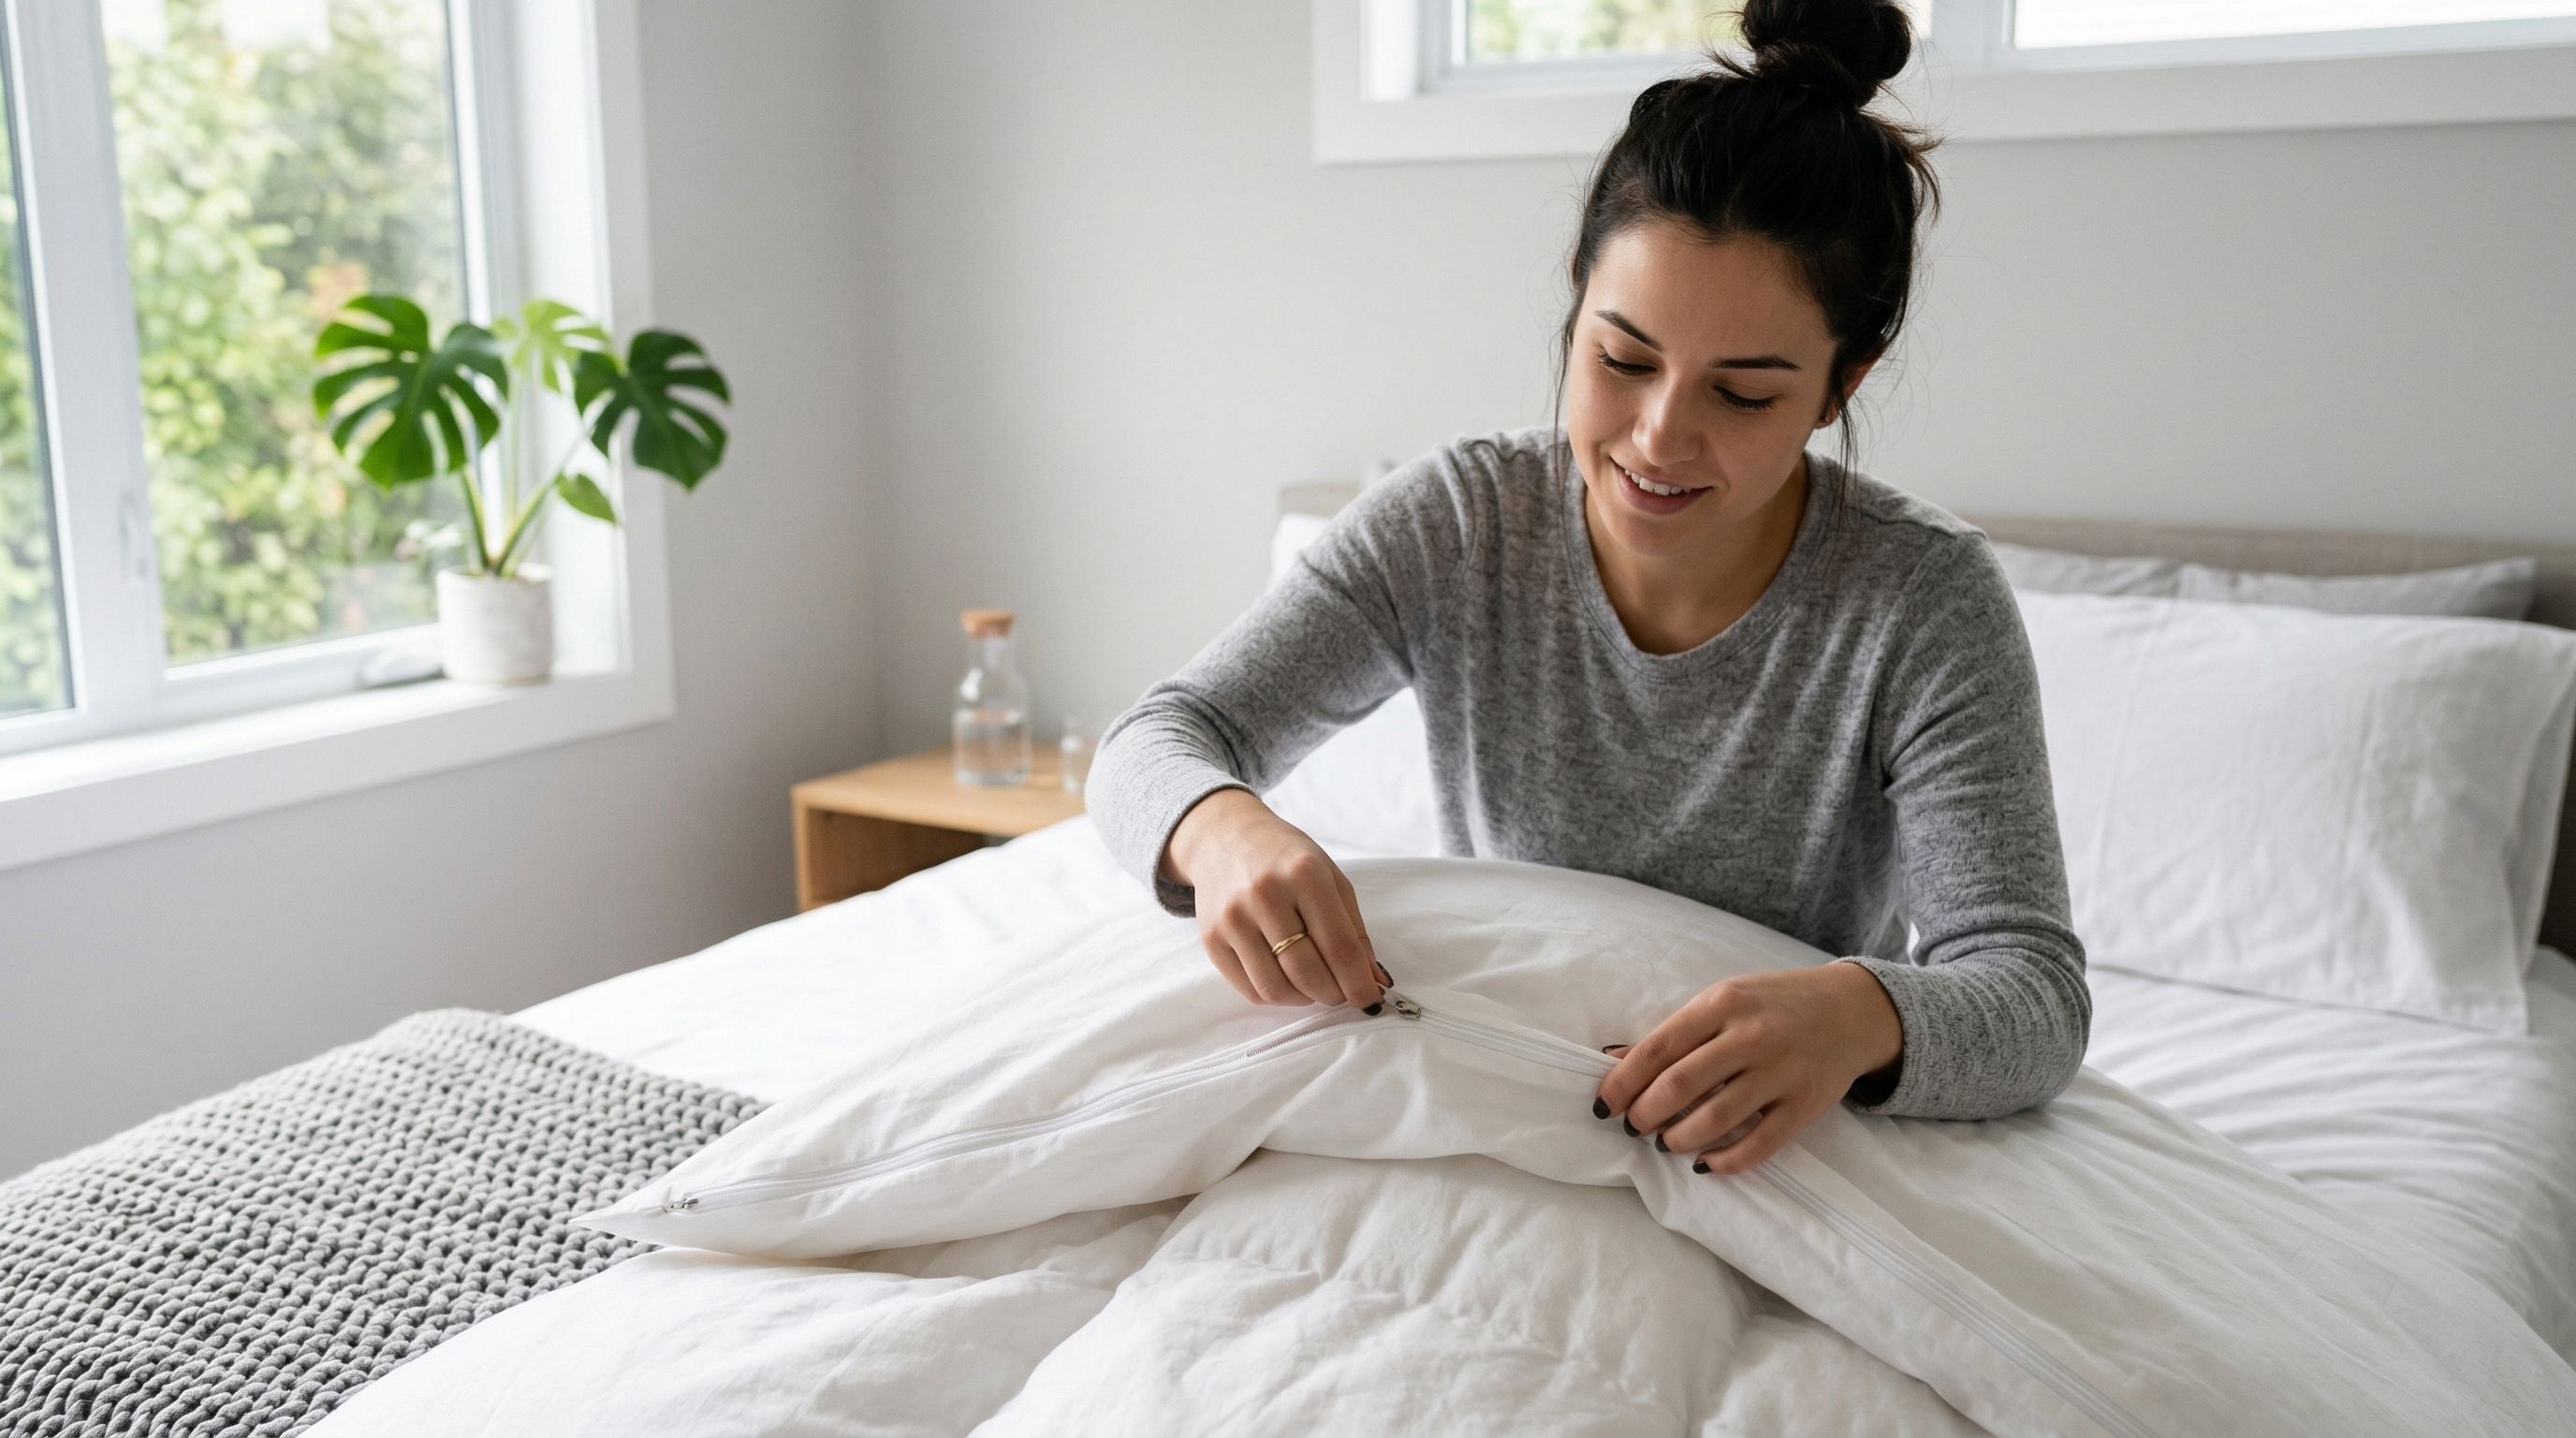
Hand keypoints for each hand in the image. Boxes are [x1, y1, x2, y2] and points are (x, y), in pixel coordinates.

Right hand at [1163, 787, 1388, 1010]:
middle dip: (1334, 994)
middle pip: (1307, 972)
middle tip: (1343, 993)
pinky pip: (1250, 990)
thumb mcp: (1330, 877)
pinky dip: (1277, 996)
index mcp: (1304, 874)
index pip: (1338, 946)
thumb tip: (1373, 980)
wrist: (1224, 838)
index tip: (1370, 999)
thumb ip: (1354, 929)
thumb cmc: (1285, 858)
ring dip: (1305, 999)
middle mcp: (1265, 895)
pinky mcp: (1211, 940)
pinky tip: (1287, 980)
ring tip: (1315, 986)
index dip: (1358, 982)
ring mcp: (1233, 919)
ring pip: (1277, 988)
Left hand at [1592, 962, 1901, 1175]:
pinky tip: (1705, 1163)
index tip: (1603, 1105)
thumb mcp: (1724, 1001)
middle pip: (1681, 1085)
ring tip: (1665, 1143)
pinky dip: (1725, 1160)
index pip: (1658, 1048)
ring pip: (1716, 1119)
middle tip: (1633, 1128)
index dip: (1623, 1082)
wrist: (1850, 1010)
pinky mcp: (1804, 1105)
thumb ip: (1676, 1033)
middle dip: (1645, 1114)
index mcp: (1722, 1004)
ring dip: (1678, 1139)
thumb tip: (1614, 1060)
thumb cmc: (1773, 1004)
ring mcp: (1781, 1073)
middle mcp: (1751, 1037)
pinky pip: (1759, 1145)